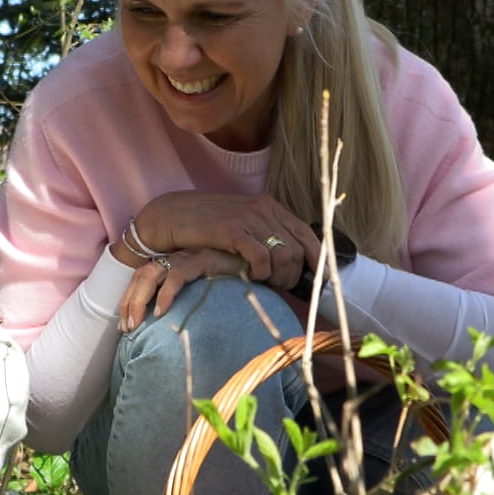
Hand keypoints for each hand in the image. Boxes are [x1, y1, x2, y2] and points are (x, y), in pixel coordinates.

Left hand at [118, 247, 252, 331]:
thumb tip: (169, 334)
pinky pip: (178, 274)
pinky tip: (161, 312)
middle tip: (126, 329)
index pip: (144, 278)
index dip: (130, 300)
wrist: (266, 269)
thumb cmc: (238, 288)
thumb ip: (191, 309)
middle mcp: (180, 257)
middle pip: (143, 275)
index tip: (125, 326)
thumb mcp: (208, 299)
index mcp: (177, 264)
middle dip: (129, 302)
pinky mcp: (204, 258)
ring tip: (136, 324)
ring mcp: (191, 256)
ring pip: (152, 273)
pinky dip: (166, 293)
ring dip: (139, 299)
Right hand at [131, 192, 316, 288]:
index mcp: (270, 207)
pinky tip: (251, 277)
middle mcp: (264, 209)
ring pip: (284, 256)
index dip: (319, 260)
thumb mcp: (242, 225)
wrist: (172, 216)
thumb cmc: (207, 226)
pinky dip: (261, 273)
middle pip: (298, 250)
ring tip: (265, 284)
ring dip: (278, 277)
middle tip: (279, 287)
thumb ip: (264, 236)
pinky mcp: (232, 230)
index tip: (321, 281)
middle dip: (294, 275)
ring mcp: (249, 218)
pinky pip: (261, 257)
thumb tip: (289, 261)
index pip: (308, 234)